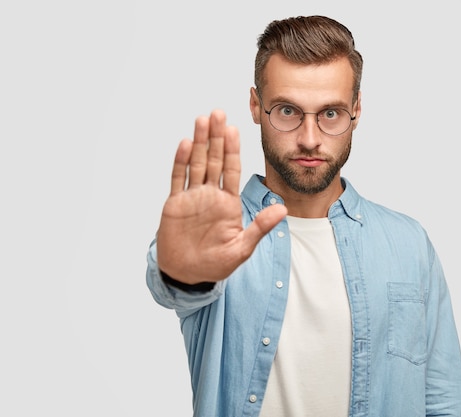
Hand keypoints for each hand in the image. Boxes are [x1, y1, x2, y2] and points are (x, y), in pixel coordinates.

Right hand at [156, 110, 286, 283]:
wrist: (187, 275)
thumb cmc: (216, 264)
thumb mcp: (242, 248)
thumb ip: (260, 227)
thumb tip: (283, 209)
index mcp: (228, 203)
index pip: (232, 170)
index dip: (233, 150)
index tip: (235, 129)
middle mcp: (211, 195)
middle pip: (215, 160)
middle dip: (217, 137)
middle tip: (218, 113)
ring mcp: (192, 198)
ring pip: (196, 163)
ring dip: (199, 142)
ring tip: (202, 120)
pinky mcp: (175, 204)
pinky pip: (178, 179)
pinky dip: (180, 162)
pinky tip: (185, 144)